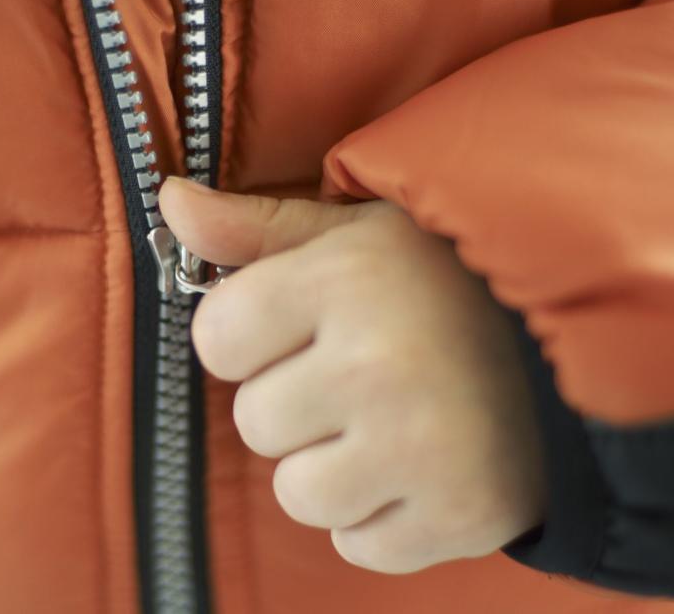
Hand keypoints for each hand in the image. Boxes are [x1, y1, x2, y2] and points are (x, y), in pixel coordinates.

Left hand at [159, 177, 545, 573]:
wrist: (575, 347)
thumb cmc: (446, 283)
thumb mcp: (354, 235)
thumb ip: (255, 227)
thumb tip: (169, 201)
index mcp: (346, 280)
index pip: (216, 337)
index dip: (247, 337)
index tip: (294, 328)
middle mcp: (380, 364)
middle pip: (255, 421)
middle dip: (293, 403)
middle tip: (360, 375)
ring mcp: (422, 449)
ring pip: (297, 493)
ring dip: (330, 467)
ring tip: (387, 424)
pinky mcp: (459, 516)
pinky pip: (357, 543)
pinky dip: (376, 516)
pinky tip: (415, 467)